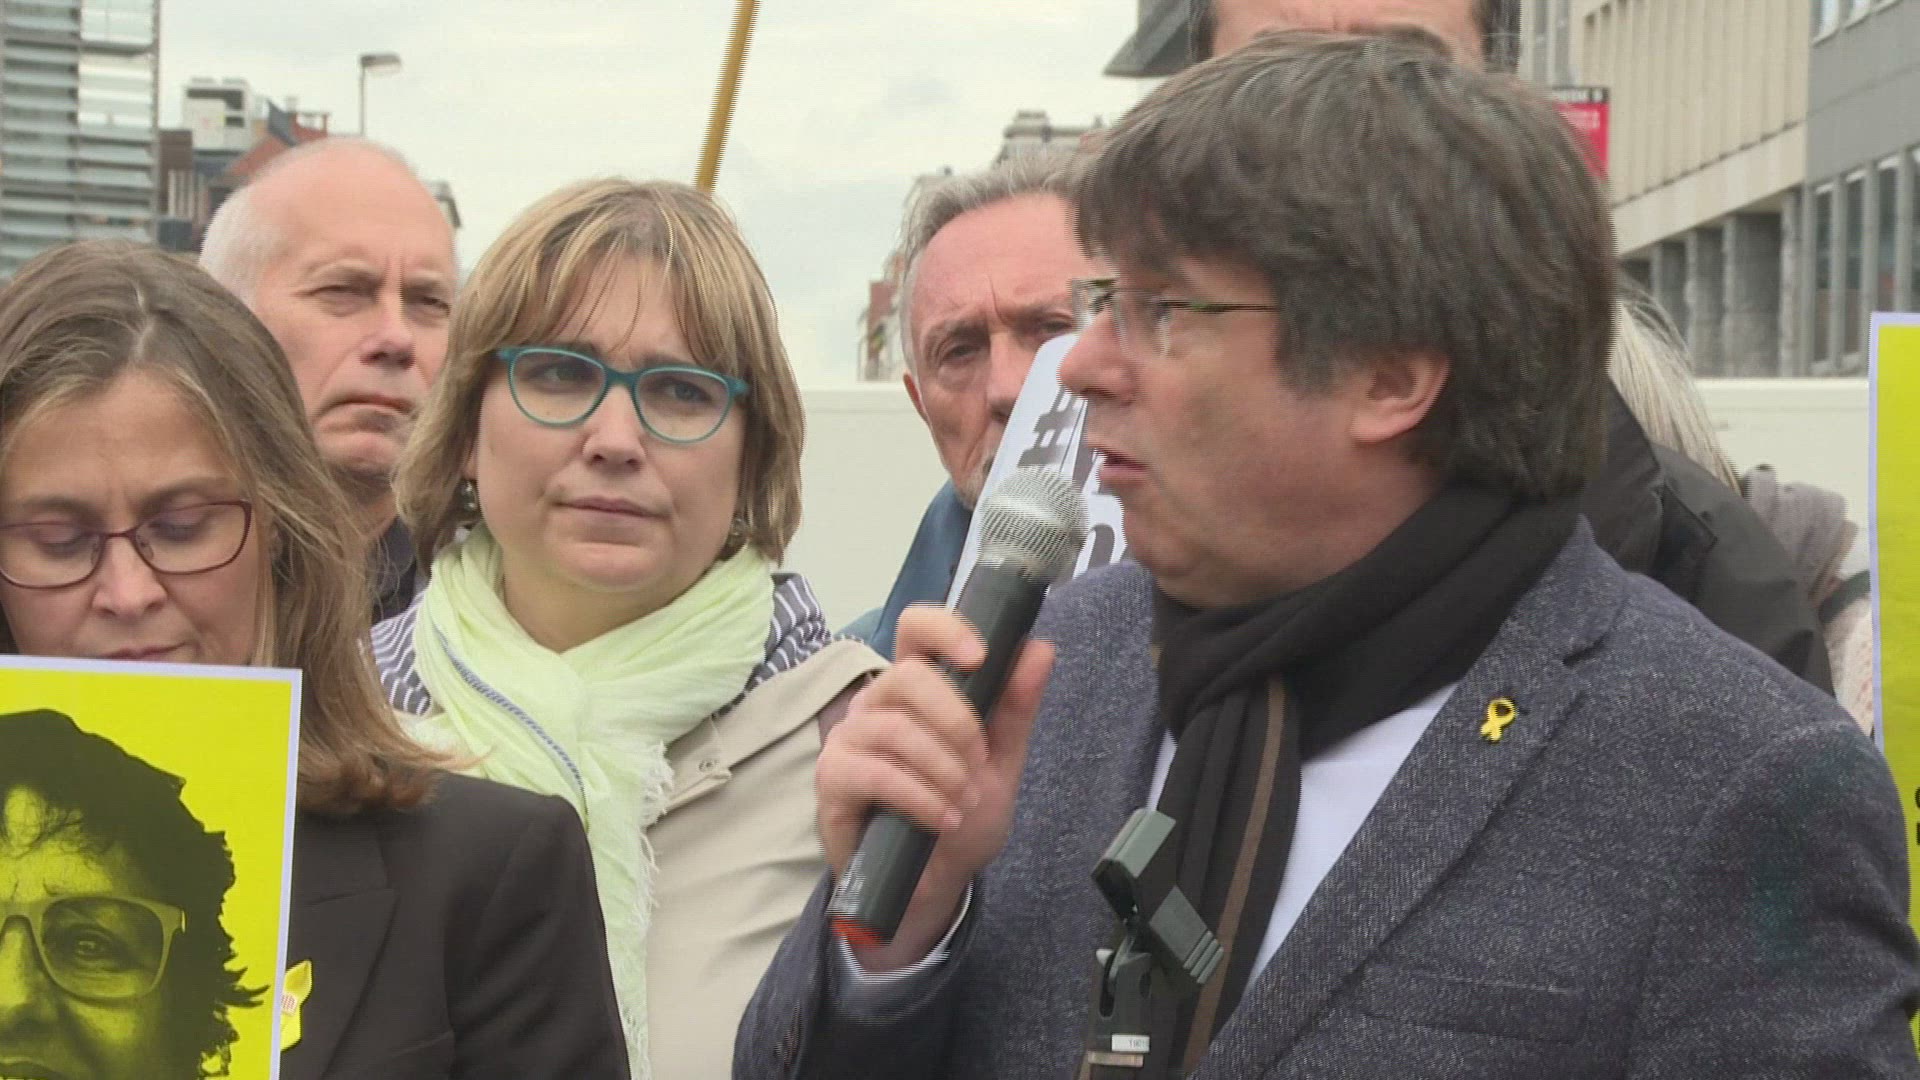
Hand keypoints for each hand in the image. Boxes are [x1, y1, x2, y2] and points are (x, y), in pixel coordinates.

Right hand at [816, 604, 1054, 970]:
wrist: (934, 883)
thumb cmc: (961, 811)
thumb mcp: (1001, 761)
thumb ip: (1016, 706)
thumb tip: (1039, 648)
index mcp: (918, 687)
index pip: (916, 628)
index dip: (945, 629)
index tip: (980, 657)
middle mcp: (878, 703)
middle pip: (907, 676)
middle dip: (956, 719)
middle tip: (978, 761)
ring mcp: (850, 738)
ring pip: (894, 728)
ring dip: (942, 767)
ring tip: (964, 801)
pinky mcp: (833, 778)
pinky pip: (876, 772)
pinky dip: (920, 797)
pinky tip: (943, 818)